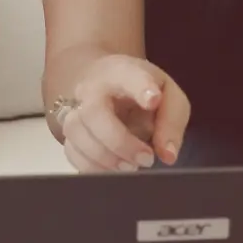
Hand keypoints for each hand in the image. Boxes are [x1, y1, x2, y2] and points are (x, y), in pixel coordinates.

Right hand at [56, 57, 189, 173]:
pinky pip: (71, 152)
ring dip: (104, 157)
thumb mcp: (169, 97)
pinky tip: (113, 169)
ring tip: (130, 166)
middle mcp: (93, 88)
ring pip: (76, 133)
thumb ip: (172, 122)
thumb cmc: (142, 92)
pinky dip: (93, 167)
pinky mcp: (69, 132)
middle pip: (93, 112)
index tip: (154, 100)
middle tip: (146, 158)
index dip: (141, 88)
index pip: (129, 76)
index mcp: (123, 72)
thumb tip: (168, 154)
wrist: (107, 86)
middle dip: (120, 141)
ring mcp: (76, 109)